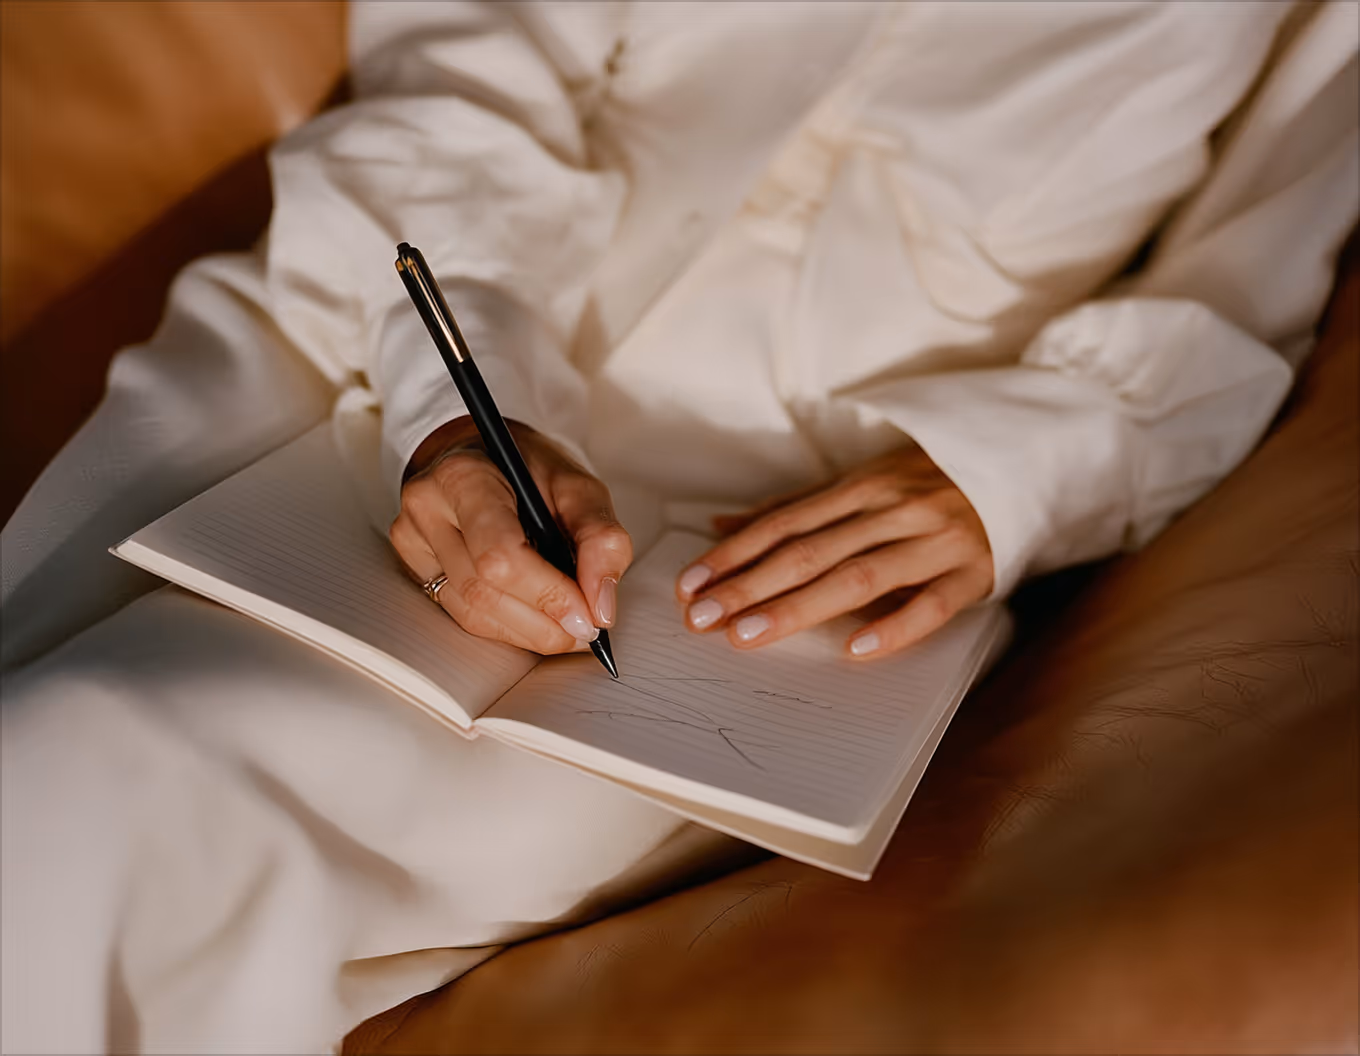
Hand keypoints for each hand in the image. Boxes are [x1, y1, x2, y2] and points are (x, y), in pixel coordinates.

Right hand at [390, 417, 631, 652]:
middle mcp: (428, 507)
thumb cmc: (531, 471)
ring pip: (472, 612)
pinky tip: (535, 618)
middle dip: (544, 621)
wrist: (489, 457)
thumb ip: (601, 540)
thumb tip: (600, 606)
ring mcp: (413, 539)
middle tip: (585, 628)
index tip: (589, 616)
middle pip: (483, 590)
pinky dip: (508, 627)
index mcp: (465, 476)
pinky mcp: (414, 566)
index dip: (547, 594)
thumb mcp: (579, 488)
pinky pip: (463, 616)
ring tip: (565, 624)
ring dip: (528, 631)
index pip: (500, 554)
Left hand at [675, 445, 992, 658]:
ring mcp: (934, 542)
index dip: (736, 554)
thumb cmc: (929, 481)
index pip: (784, 524)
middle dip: (749, 585)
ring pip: (857, 577)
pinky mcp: (974, 573)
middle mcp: (892, 511)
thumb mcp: (863, 481)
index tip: (693, 584)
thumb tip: (724, 523)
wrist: (1024, 465)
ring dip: (797, 607)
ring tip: (747, 634)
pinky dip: (895, 627)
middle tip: (701, 617)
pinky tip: (855, 651)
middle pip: (809, 552)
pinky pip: (931, 604)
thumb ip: (795, 507)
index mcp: (861, 488)